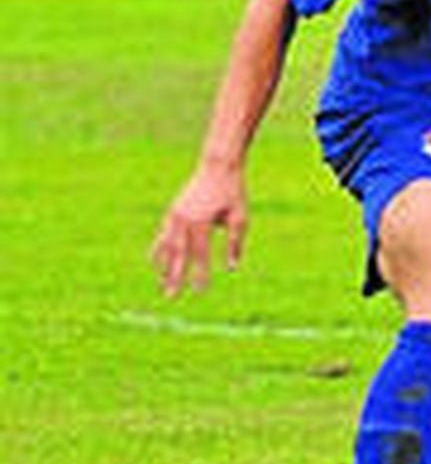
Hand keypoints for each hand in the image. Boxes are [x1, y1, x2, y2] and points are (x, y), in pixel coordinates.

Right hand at [149, 165, 247, 297]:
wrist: (217, 166)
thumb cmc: (232, 193)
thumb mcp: (239, 218)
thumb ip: (234, 243)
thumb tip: (231, 268)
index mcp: (202, 223)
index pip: (200, 255)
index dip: (200, 274)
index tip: (200, 291)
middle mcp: (184, 221)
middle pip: (178, 255)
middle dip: (174, 277)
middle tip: (170, 297)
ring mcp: (175, 215)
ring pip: (166, 246)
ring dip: (163, 266)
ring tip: (162, 283)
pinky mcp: (172, 211)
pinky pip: (163, 235)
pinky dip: (159, 249)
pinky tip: (156, 262)